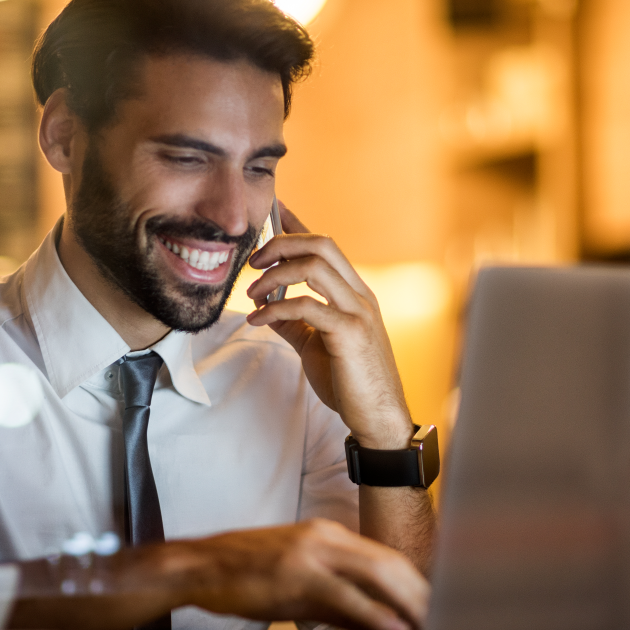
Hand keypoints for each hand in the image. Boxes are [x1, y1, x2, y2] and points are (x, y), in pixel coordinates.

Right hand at [8, 520, 429, 629]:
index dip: (419, 584)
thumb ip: (339, 600)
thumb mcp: (298, 581)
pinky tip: (394, 629)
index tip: (439, 609)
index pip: (388, 557)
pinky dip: (375, 613)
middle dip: (424, 595)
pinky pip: (345, 596)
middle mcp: (326, 537)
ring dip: (410, 604)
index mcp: (329, 534)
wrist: (199, 567)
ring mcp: (312, 553)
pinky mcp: (296, 574)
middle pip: (392, 562)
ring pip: (377, 573)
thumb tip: (378, 623)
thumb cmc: (246, 576)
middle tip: (448, 624)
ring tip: (432, 629)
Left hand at [245, 204, 411, 450]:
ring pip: (315, 266)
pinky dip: (275, 308)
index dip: (297, 224)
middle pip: (322, 243)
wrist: (378, 419)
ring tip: (252, 292)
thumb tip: (263, 306)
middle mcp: (360, 295)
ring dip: (275, 273)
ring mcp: (358, 312)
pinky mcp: (350, 334)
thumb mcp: (316, 345)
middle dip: (282, 243)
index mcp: (355, 293)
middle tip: (253, 261)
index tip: (273, 210)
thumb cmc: (350, 382)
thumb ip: (293, 322)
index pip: (326, 245)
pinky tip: (257, 320)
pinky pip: (307, 306)